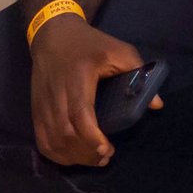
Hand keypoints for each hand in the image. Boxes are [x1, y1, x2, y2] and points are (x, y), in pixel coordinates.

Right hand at [29, 15, 145, 166]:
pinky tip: (74, 156)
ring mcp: (42, 102)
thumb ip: (138, 73)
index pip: (79, 113)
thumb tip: (156, 104)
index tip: (107, 149)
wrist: (53, 34)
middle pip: (64, 132)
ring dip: (73, 156)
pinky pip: (41, 139)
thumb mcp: (118, 50)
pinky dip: (56, 154)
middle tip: (106, 157)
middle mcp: (56, 92)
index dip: (91, 136)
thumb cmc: (90, 44)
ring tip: (94, 158)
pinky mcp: (35, 109)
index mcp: (77, 76)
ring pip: (52, 139)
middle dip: (86, 152)